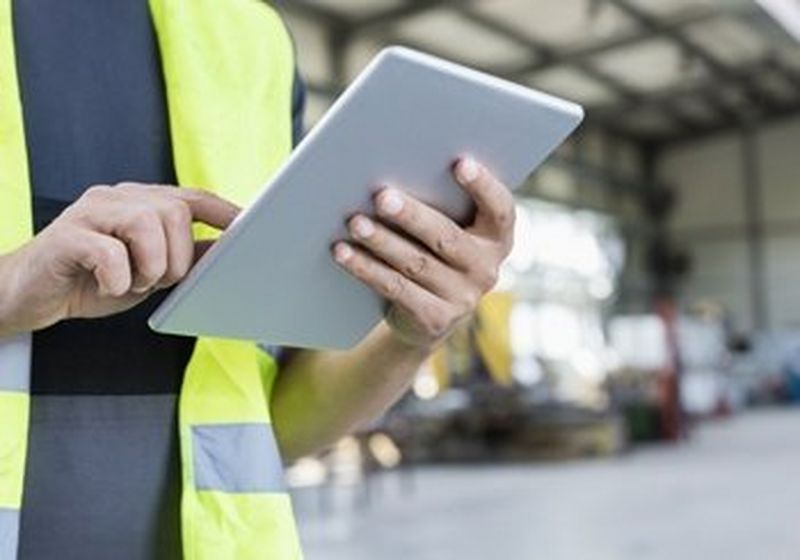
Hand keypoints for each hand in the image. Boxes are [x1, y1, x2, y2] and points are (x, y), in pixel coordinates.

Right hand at [0, 183, 238, 335]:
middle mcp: (118, 198)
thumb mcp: (151, 271)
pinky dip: (118, 278)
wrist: (30, 296)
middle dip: (177, 257)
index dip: (225, 212)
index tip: (252, 228)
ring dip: (149, 265)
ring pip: (145, 224)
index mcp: (142, 203)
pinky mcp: (66, 235)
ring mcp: (90, 212)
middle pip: (174, 211)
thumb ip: (186, 257)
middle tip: (155, 280)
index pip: (193, 197)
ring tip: (132, 283)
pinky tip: (110, 287)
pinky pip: (108, 251)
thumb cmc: (94, 281)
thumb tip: (230, 250)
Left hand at [333, 157, 514, 349]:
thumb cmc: (434, 251)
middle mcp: (486, 269)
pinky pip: (395, 289)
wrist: (428, 314)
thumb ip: (439, 202)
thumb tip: (391, 173)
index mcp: (496, 238)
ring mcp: (462, 298)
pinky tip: (343, 251)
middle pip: (447, 237)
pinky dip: (366, 268)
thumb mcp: (447, 227)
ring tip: (355, 222)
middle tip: (382, 196)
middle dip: (412, 215)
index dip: (483, 186)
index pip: (499, 210)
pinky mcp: (435, 319)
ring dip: (381, 241)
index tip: (460, 162)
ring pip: (416, 263)